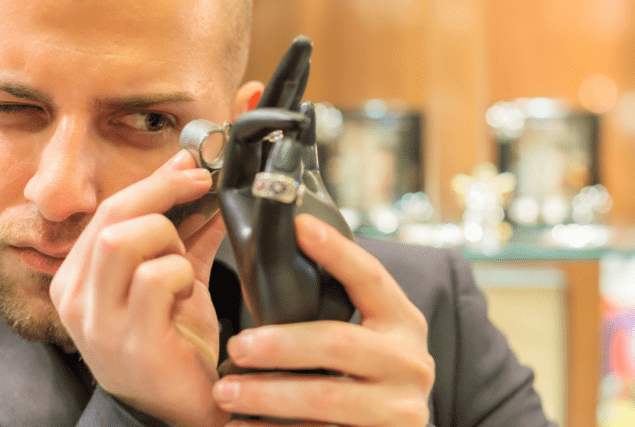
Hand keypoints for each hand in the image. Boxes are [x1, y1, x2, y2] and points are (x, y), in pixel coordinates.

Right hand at [50, 150, 229, 426]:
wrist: (180, 410)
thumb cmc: (173, 345)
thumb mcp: (174, 281)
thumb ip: (185, 234)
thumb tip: (203, 181)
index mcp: (76, 280)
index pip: (106, 211)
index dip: (154, 181)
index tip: (191, 166)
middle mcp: (76, 300)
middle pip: (112, 216)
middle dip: (164, 191)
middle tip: (202, 185)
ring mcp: (98, 323)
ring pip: (124, 240)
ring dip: (169, 240)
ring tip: (183, 268)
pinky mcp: (129, 342)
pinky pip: (155, 279)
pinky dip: (180, 273)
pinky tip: (185, 295)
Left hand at [211, 214, 435, 426]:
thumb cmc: (371, 380)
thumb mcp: (371, 339)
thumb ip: (336, 311)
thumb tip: (272, 262)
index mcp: (403, 323)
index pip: (370, 277)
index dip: (336, 250)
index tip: (299, 225)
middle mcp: (409, 363)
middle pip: (339, 342)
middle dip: (281, 343)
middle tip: (236, 345)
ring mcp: (400, 409)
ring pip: (326, 397)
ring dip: (268, 394)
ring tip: (225, 392)